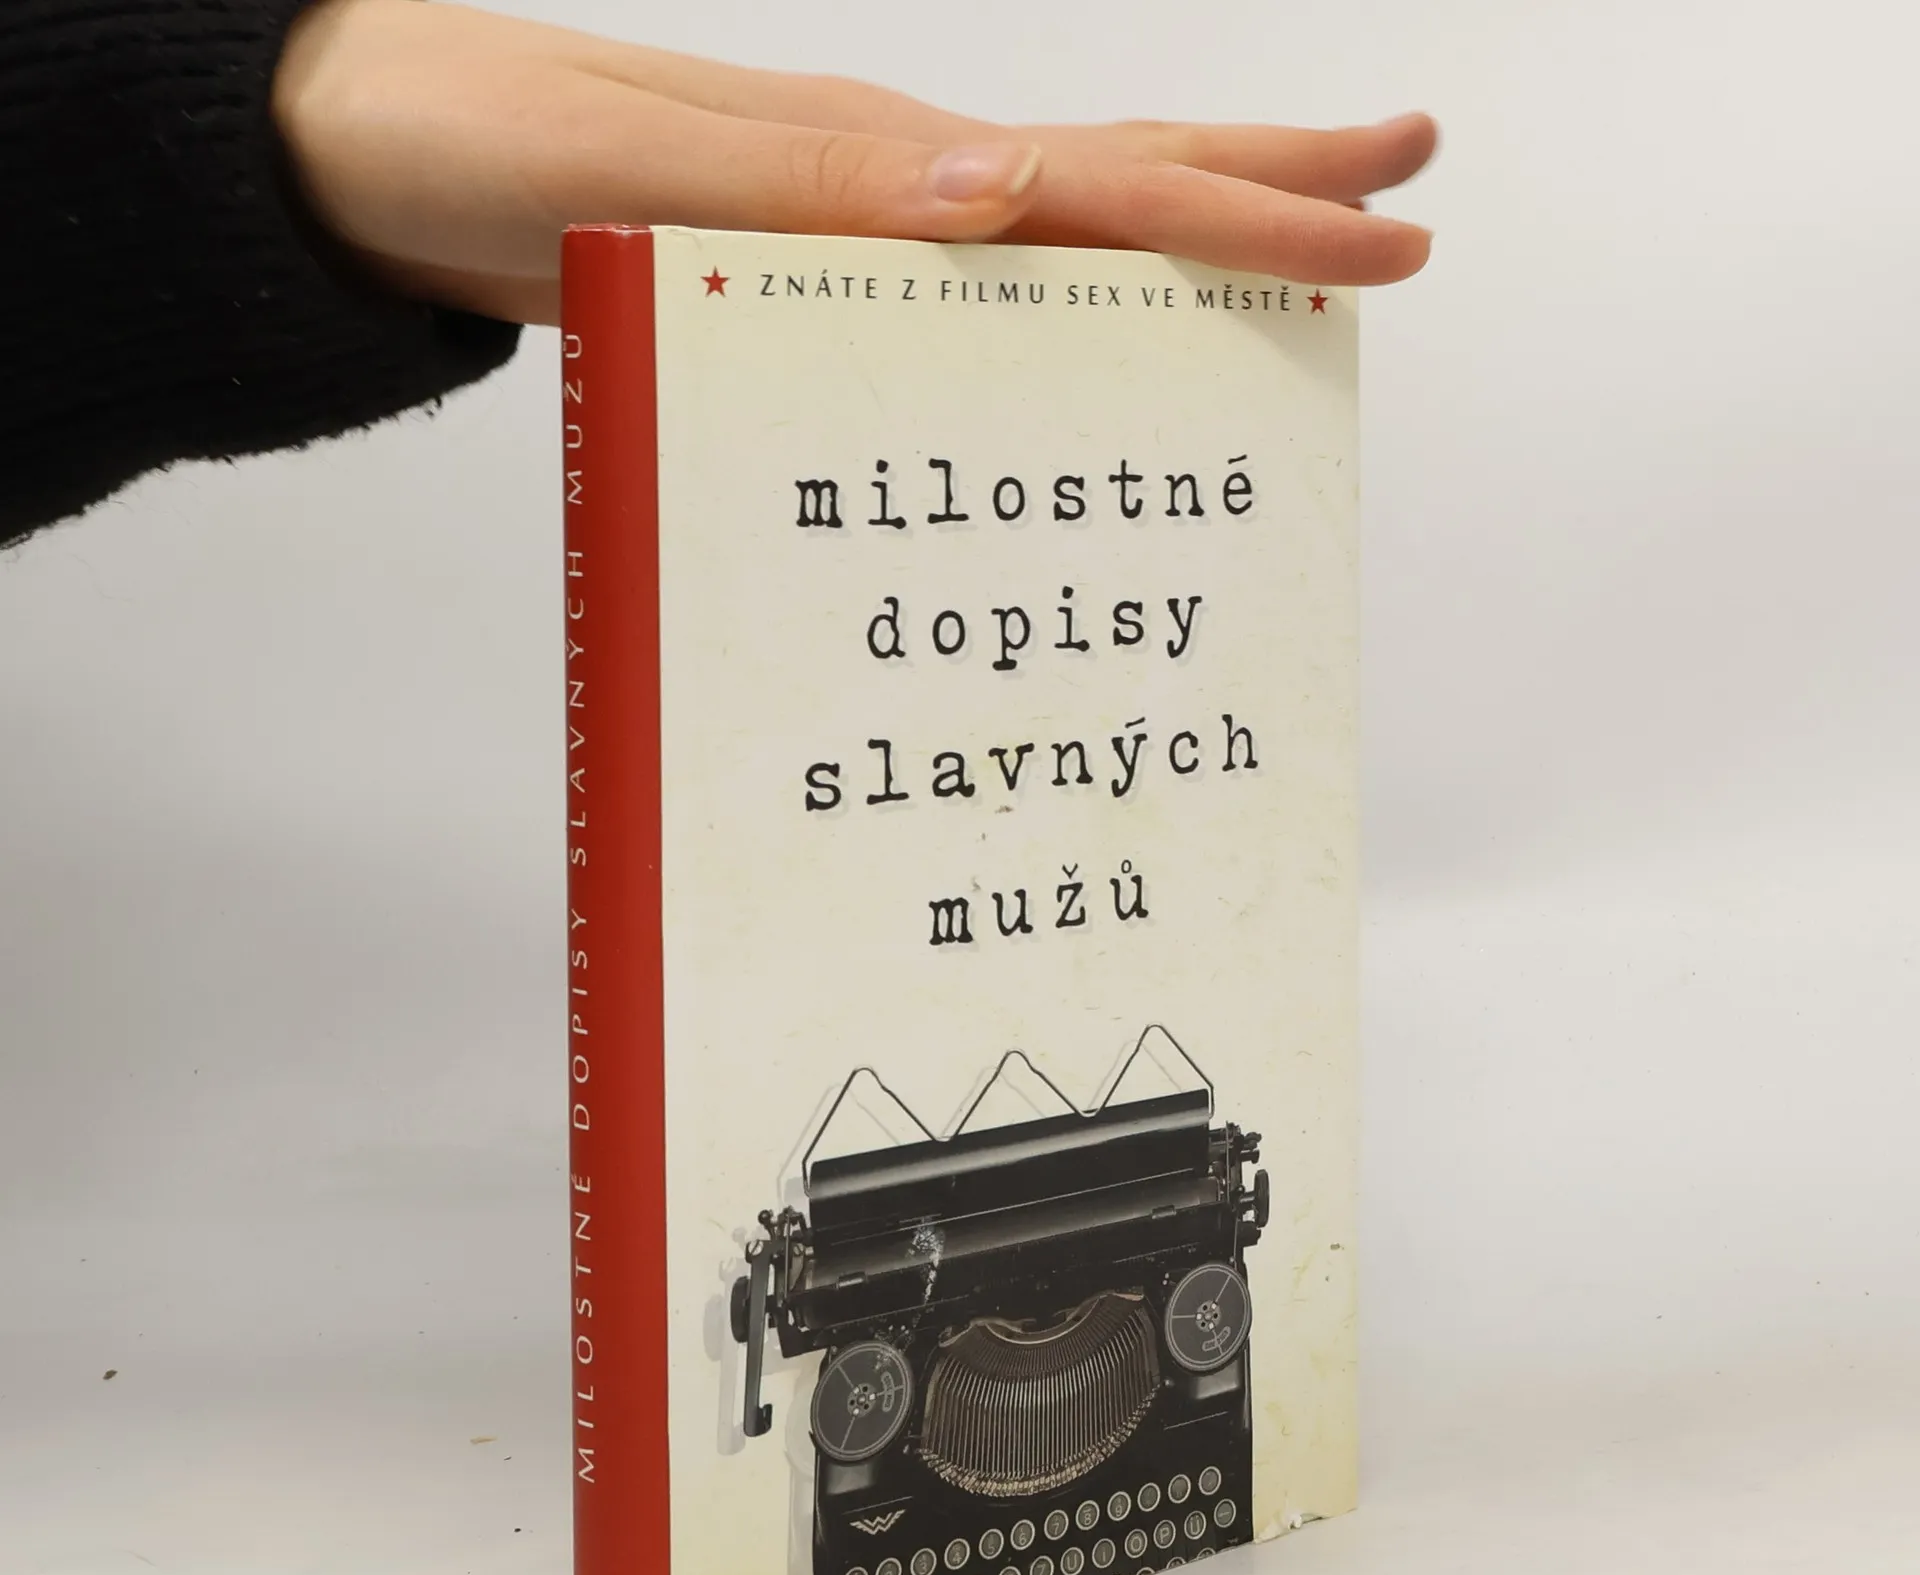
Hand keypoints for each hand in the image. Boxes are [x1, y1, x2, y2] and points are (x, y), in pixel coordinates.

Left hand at [273, 0, 1436, 325]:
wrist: (348, 160)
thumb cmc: (465, 158)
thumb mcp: (629, 176)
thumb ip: (807, 190)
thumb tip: (1001, 195)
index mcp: (867, 158)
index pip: (1099, 186)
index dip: (1248, 215)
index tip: (1385, 240)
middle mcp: (877, 176)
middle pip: (1112, 175)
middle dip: (1265, 185)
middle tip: (1405, 185)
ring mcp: (839, 217)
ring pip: (1050, 228)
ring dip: (1176, 239)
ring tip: (1279, 248)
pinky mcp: (789, 264)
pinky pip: (961, 291)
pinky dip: (1049, 307)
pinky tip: (1069, 331)